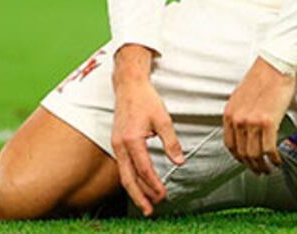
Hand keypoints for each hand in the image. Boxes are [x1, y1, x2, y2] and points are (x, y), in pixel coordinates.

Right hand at [110, 44, 182, 216]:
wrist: (128, 85)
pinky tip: (140, 186)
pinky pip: (123, 166)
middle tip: (151, 210)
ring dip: (135, 190)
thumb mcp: (163, 120)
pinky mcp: (117, 143)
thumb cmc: (146, 100)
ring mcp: (116, 144)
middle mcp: (120, 145)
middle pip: (128, 178)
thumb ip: (171, 142)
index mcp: (132, 140)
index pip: (144, 169)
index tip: (164, 195)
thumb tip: (179, 162)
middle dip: (139, 196)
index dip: (154, 185)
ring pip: (124, 174)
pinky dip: (131, 179)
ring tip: (147, 203)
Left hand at [223, 56, 296, 174]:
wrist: (275, 66)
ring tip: (270, 168)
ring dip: (263, 166)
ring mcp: (251, 121)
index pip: (230, 145)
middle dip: (252, 166)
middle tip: (260, 171)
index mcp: (230, 114)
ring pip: (255, 154)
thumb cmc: (262, 79)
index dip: (239, 158)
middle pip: (242, 153)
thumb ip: (240, 115)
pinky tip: (277, 160)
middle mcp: (237, 119)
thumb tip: (244, 132)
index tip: (246, 163)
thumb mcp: (242, 98)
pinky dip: (274, 159)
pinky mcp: (268, 122)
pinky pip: (269, 149)